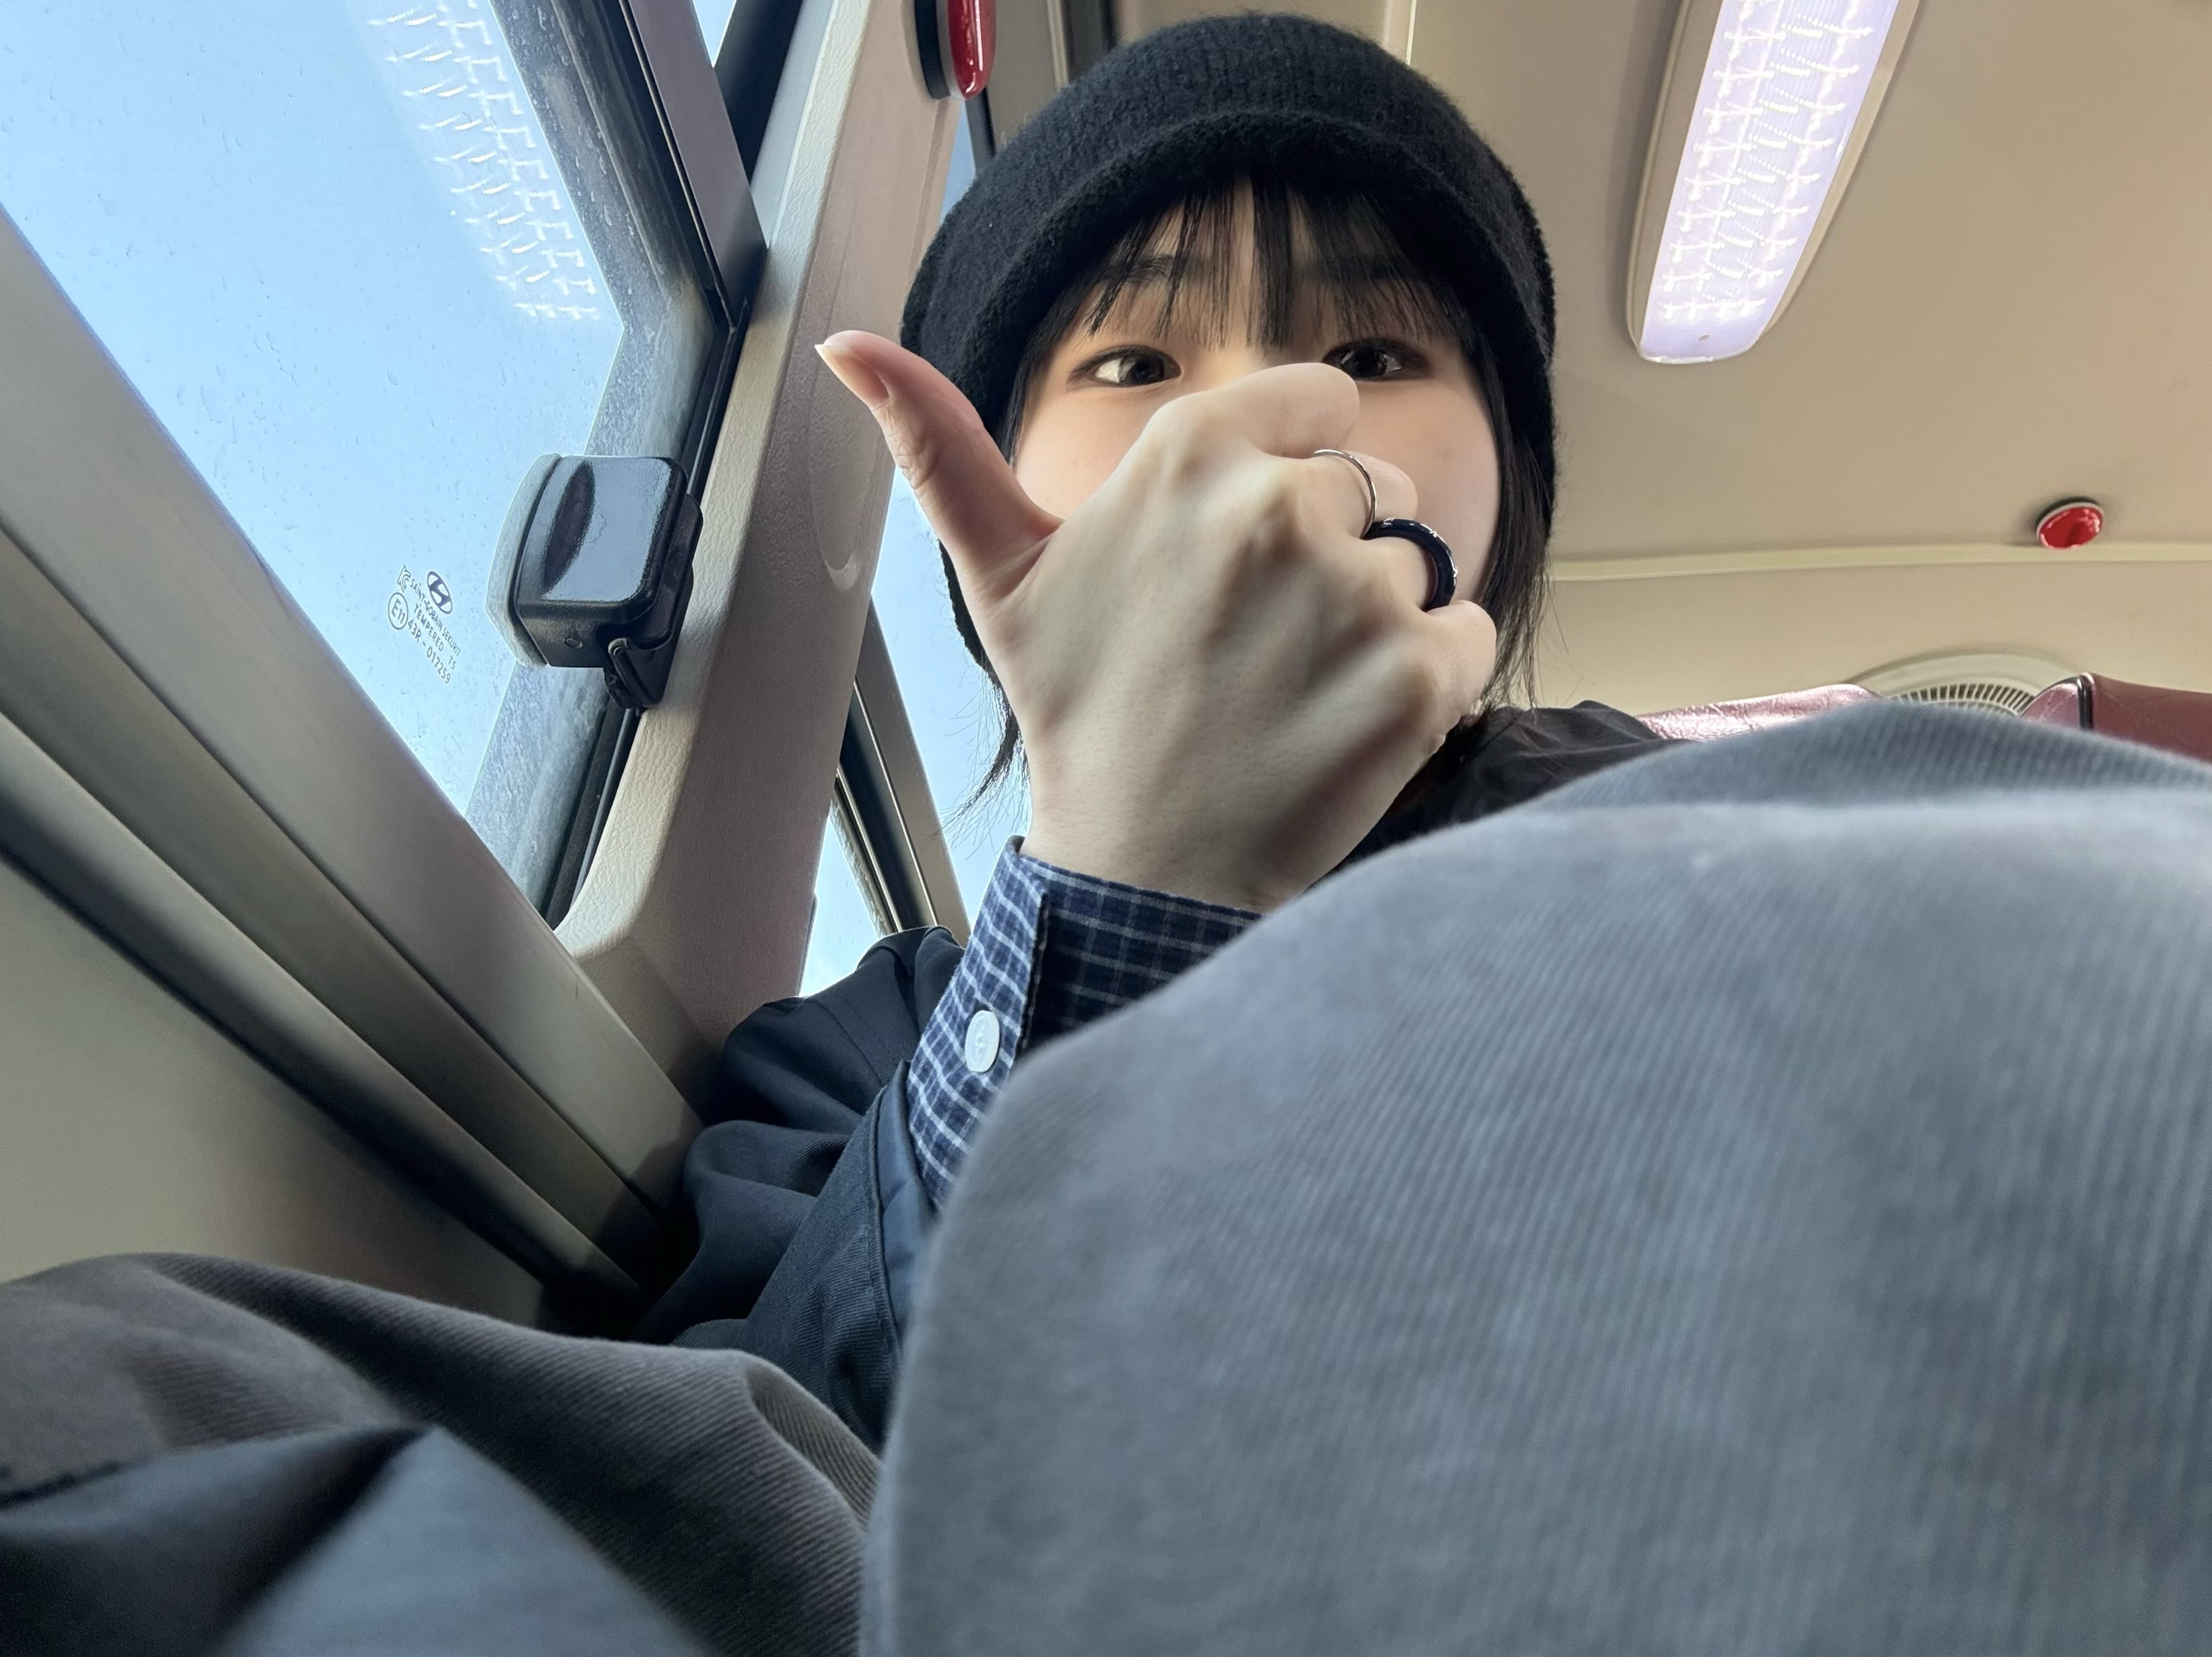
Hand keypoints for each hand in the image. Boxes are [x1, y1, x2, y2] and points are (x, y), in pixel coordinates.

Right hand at [817, 332, 1496, 911]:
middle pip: (1375, 485)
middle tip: (1257, 641)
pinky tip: (1349, 721)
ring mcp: (1358, 593)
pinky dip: (1430, 678)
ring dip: (1377, 619)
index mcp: (1193, 451)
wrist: (1142, 868)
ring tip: (1295, 687)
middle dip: (1334, 550)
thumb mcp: (1000, 574)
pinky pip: (1468, 632)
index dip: (1292, 474)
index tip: (1243, 553)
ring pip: (1419, 562)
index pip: (1320, 404)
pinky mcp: (1421, 674)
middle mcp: (1281, 505)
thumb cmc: (1079, 712)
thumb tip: (842, 343)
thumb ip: (939, 446)